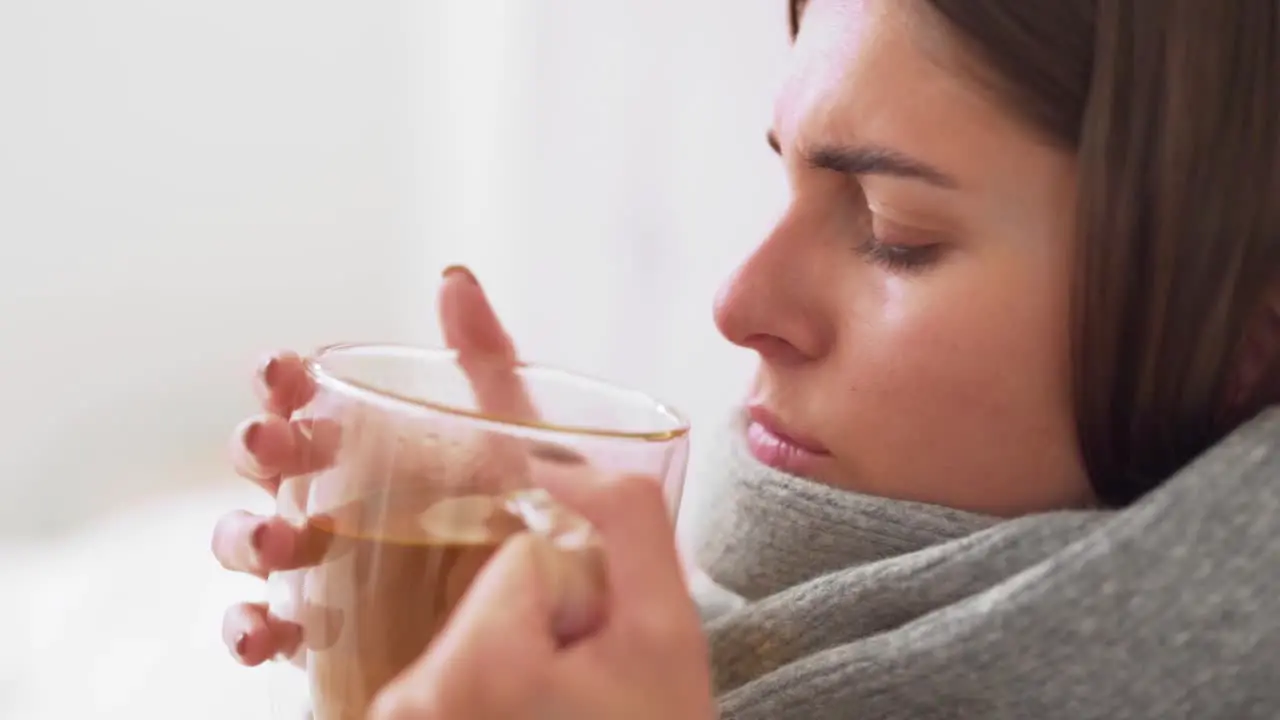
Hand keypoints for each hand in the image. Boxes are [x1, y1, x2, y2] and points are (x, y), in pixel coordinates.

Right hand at [211, 265, 528, 665]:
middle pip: (264, 463)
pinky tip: (264, 631)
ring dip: (244, 537)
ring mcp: (313, 563)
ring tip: (279, 542)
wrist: (546, 597)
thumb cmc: (509, 502)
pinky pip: (262, 629)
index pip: (297, 400)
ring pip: (248, 543)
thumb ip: (482, 357)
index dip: (278, 381)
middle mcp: (323, 496)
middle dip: (255, 446)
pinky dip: (246, 629)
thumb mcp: (507, 429)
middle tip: (272, 443)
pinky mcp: (315, 628)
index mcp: (357, 442)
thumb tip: (455, 279)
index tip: (283, 371)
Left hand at [365, 398, 714, 716]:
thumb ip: (624, 523)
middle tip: (587, 701)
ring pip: (469, 642)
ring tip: (564, 718)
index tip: (601, 664)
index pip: (525, 560)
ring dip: (518, 672)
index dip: (580, 600)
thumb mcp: (668, 635)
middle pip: (488, 602)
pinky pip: (446, 687)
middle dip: (544, 636)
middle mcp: (406, 704)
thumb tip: (560, 456)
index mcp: (473, 666)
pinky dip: (489, 704)